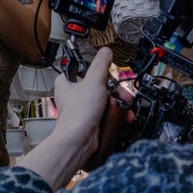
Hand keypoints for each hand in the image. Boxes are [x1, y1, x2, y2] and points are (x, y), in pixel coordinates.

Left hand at [19, 48, 113, 189]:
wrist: (79, 140)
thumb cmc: (78, 114)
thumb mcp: (94, 80)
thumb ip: (101, 64)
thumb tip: (105, 51)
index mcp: (66, 81)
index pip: (87, 69)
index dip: (101, 73)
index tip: (110, 76)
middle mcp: (73, 94)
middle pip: (100, 84)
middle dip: (115, 90)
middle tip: (122, 93)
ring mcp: (82, 107)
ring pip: (105, 98)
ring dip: (118, 101)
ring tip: (125, 105)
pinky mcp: (91, 119)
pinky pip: (106, 111)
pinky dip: (116, 112)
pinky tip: (124, 114)